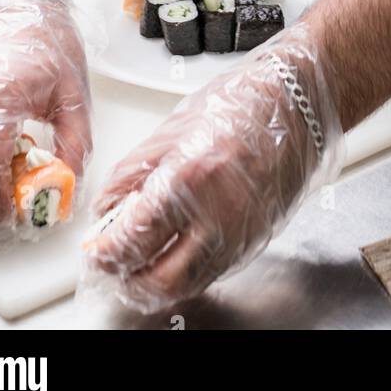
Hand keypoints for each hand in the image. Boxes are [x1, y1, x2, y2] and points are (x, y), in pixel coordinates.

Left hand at [81, 23, 342, 313]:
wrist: (296, 104)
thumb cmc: (242, 104)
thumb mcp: (171, 130)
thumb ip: (132, 173)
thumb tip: (105, 209)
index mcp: (189, 178)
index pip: (133, 240)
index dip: (105, 253)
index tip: (94, 250)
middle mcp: (218, 215)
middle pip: (158, 281)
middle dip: (125, 279)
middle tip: (111, 263)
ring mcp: (240, 234)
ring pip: (186, 286)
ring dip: (153, 284)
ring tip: (137, 263)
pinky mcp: (254, 241)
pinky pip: (209, 273)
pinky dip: (183, 273)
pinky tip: (171, 254)